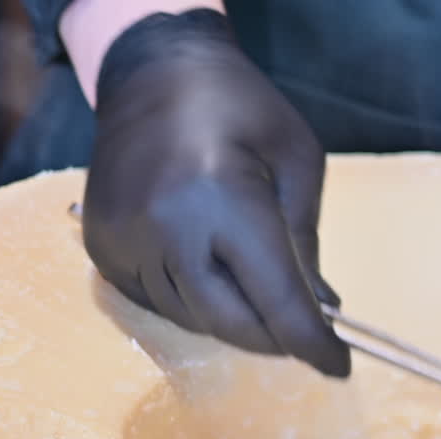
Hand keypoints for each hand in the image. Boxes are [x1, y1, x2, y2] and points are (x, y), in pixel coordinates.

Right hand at [81, 9, 348, 376]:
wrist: (153, 72)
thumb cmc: (241, 109)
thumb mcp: (299, 162)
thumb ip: (305, 241)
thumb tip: (318, 310)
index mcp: (225, 199)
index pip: (275, 298)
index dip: (311, 341)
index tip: (339, 365)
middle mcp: (166, 227)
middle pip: (229, 323)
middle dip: (274, 340)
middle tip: (305, 337)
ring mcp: (124, 240)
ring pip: (192, 319)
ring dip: (234, 321)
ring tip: (259, 292)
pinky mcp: (101, 248)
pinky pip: (156, 303)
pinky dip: (194, 303)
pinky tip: (212, 272)